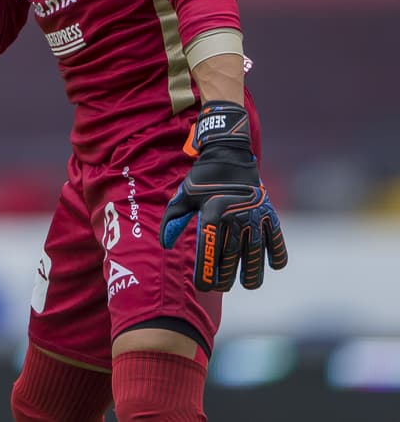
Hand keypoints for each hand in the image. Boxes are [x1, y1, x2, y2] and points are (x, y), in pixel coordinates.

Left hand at [160, 101, 288, 291]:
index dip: (205, 271)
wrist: (228, 156)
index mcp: (211, 212)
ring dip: (253, 272)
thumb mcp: (182, 196)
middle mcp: (235, 215)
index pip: (208, 249)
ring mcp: (256, 215)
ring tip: (248, 284)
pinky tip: (271, 265)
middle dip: (225, 276)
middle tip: (220, 286)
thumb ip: (171, 220)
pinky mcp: (271, 213)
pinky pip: (277, 240)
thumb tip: (165, 245)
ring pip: (256, 253)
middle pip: (231, 255)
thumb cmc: (201, 181)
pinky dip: (277, 254)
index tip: (202, 286)